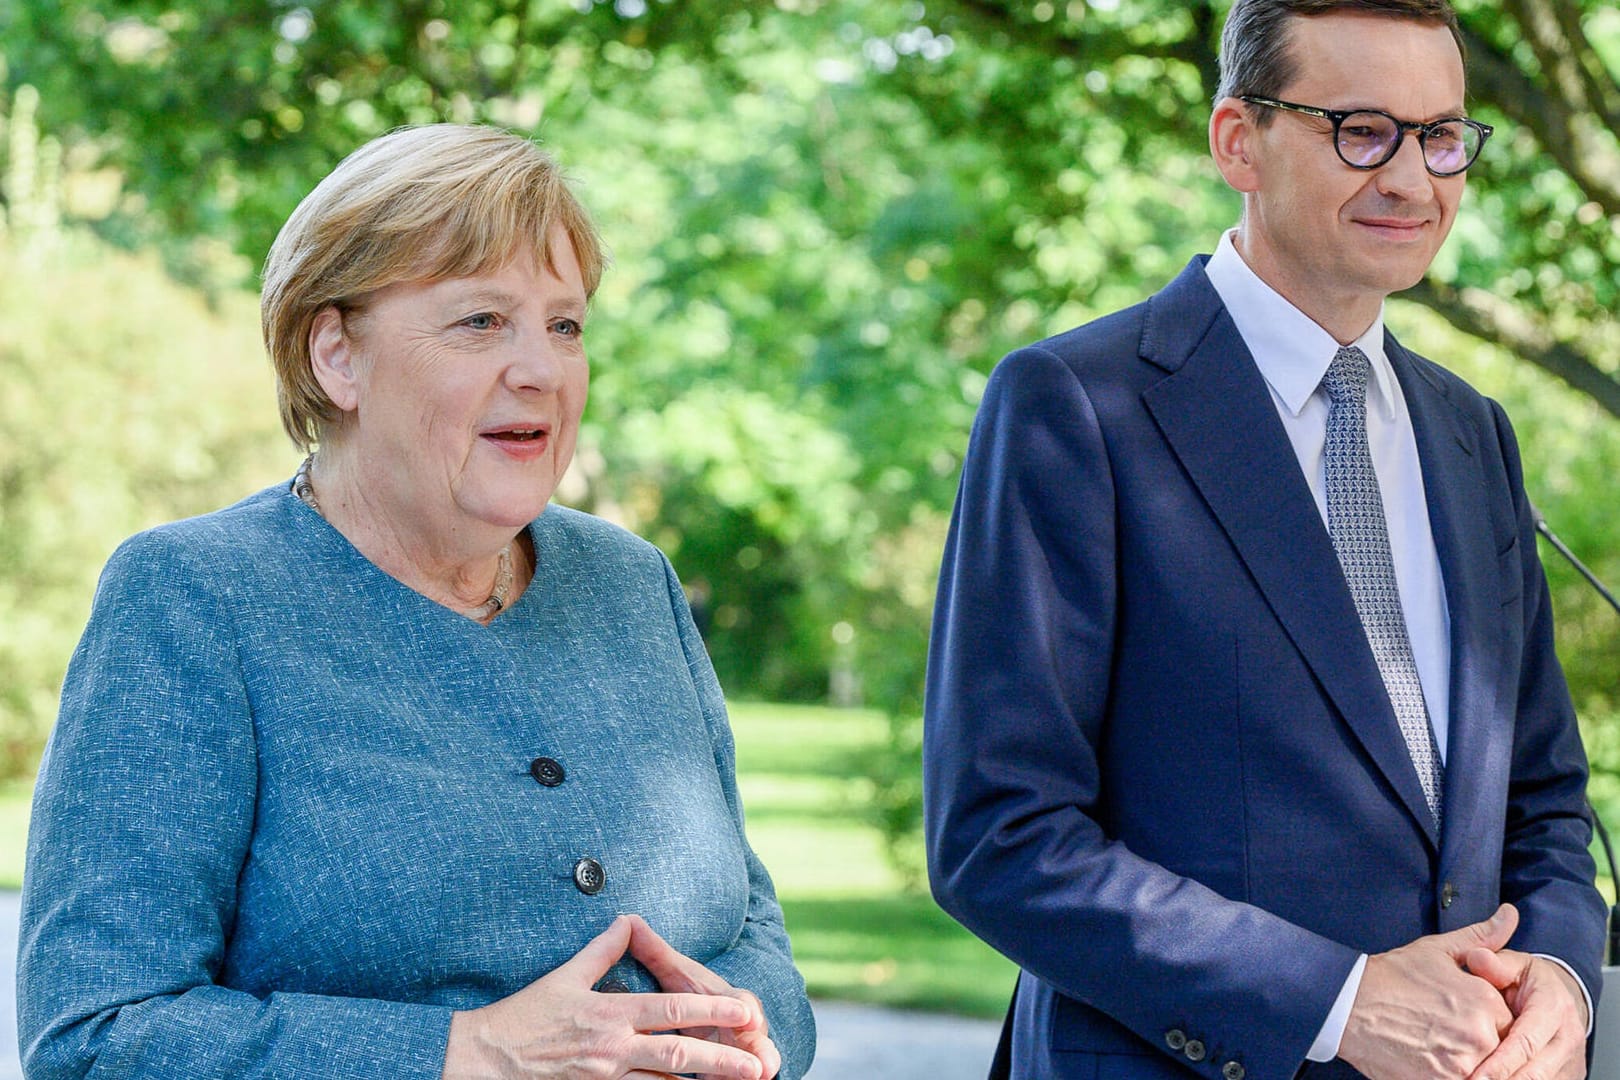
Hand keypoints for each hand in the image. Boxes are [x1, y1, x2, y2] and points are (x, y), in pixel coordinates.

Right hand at [443, 915, 767, 1079]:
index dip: (710, 1010)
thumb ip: (603, 950)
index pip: (671, 1010)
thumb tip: (626, 919)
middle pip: (678, 1054)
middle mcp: (613, 1048)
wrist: (484, 1059)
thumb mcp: (565, 976)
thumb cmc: (524, 1017)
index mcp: (610, 1013)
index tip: (743, 1011)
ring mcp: (605, 1078)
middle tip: (758, 1065)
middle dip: (722, 1061)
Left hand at [625, 914, 783, 1079]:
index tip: (749, 1017)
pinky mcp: (734, 1073)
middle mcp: (741, 1027)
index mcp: (727, 1000)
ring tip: (760, 1079)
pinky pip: (737, 1079)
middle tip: (764, 1067)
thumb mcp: (675, 975)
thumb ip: (655, 953)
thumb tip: (629, 919)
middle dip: (761, 1050)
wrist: (714, 1021)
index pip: (741, 1003)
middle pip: (754, 1038)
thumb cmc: (691, 996)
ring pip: (751, 1063)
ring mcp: (740, 1052)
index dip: (745, 1011)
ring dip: (755, 1071)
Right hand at [1338, 904, 1519, 1079]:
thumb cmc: (1389, 977)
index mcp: (1484, 999)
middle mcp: (1480, 1033)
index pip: (1511, 1022)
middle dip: (1480, 1044)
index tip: (1464, 1018)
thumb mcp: (1436, 950)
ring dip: (1468, 1062)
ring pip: (1485, 1070)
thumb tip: (1510, 915)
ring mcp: (1461, 1063)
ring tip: (1439, 1046)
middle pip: (1500, 1049)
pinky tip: (1432, 1060)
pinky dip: (1452, 1074)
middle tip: (1447, 1033)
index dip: (1489, 1021)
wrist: (1346, 1005)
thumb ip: (1481, 937)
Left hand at [1463, 947, 1588, 1079]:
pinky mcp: (1568, 1074)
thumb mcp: (1511, 963)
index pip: (1527, 1041)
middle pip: (1536, 1070)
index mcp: (1554, 1006)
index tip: (1479, 1075)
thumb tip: (1478, 959)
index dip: (1502, 1061)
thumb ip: (1493, 964)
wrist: (1558, 995)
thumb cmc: (1528, 981)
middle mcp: (1568, 1036)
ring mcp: (1571, 1058)